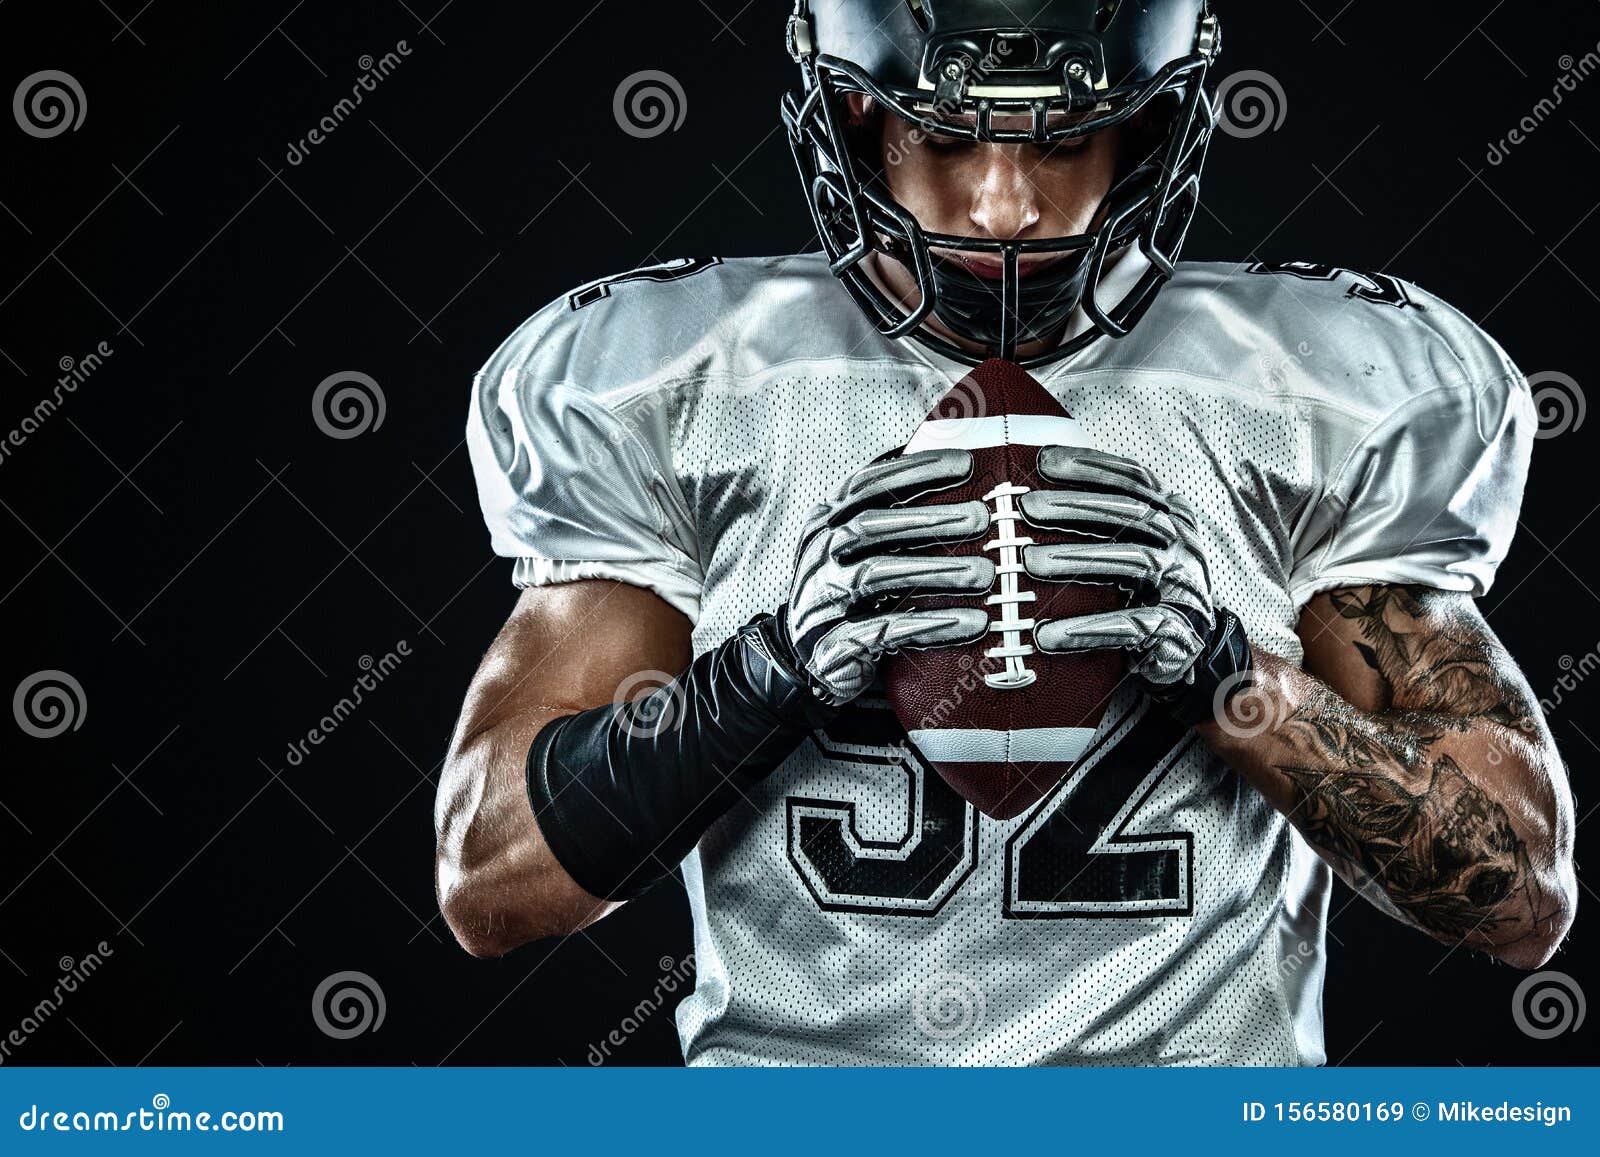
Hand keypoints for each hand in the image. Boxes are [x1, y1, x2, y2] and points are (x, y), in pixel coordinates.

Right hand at [776, 448, 994, 705]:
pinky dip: (927, 625)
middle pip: (869, 526)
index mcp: (826, 523)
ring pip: (874, 575)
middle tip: (980, 518)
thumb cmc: (856, 595)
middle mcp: (818, 557)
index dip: (913, 471)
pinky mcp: (830, 646)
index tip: (965, 464)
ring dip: (934, 570)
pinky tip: (969, 622)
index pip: (866, 486)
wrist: (816, 659)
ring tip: (983, 573)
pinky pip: (881, 632)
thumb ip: (898, 518)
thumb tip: (961, 468)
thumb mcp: (867, 551)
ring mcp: (819, 600)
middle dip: (928, 519)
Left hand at [1018, 446, 1250, 723]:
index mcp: (1171, 514)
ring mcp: (1185, 586)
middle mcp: (1183, 544)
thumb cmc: (1139, 589)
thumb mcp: (1125, 545)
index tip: (1043, 461)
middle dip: (1075, 506)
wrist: (1183, 650)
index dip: (1091, 466)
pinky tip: (1048, 634)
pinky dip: (1090, 627)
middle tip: (1026, 507)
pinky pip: (1135, 624)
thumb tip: (1024, 491)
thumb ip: (1096, 518)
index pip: (1134, 479)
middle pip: (1131, 513)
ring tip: (1029, 564)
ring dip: (1078, 559)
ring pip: (1134, 561)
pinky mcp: (1179, 631)